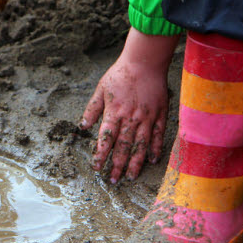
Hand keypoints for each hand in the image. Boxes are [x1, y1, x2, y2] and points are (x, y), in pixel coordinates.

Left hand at [80, 28, 177, 182]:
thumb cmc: (120, 74)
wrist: (145, 62)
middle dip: (117, 165)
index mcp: (114, 113)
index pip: (106, 139)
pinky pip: (159, 135)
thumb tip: (82, 127)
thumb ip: (92, 110)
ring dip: (135, 163)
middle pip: (123, 147)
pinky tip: (152, 160)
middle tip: (113, 180)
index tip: (96, 168)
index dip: (100, 155)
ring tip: (131, 177)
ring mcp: (147, 118)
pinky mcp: (160, 115)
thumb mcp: (101, 89)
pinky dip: (156, 148)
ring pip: (141, 146)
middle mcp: (131, 119)